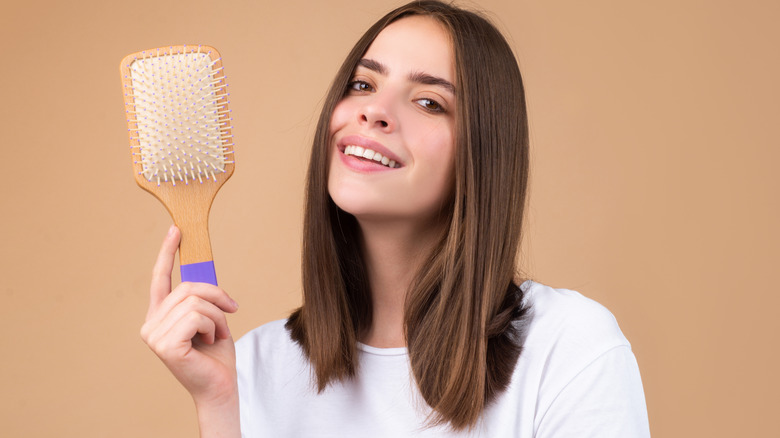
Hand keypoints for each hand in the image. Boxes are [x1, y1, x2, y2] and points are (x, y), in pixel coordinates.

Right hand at [140, 225, 239, 406]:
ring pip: (196, 302)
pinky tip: (210, 342)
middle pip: (188, 288)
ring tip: (217, 334)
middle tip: (231, 310)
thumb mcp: (210, 317)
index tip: (176, 230)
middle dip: (216, 296)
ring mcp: (154, 335)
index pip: (160, 279)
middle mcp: (150, 324)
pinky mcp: (165, 344)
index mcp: (159, 316)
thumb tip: (204, 274)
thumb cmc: (216, 354)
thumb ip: (201, 298)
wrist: (220, 386)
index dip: (167, 253)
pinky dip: (214, 327)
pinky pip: (198, 317)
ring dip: (218, 316)